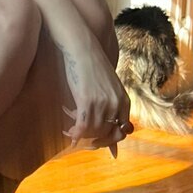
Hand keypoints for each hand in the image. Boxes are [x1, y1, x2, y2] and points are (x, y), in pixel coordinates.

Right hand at [59, 34, 133, 157]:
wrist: (83, 49)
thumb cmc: (93, 67)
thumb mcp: (109, 87)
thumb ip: (112, 106)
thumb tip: (113, 135)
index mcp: (124, 101)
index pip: (121, 131)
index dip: (109, 140)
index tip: (96, 143)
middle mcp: (115, 104)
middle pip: (105, 133)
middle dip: (91, 138)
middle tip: (79, 135)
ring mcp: (102, 103)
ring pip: (92, 131)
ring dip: (80, 134)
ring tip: (70, 129)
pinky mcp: (86, 101)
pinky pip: (82, 126)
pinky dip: (75, 133)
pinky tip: (69, 133)